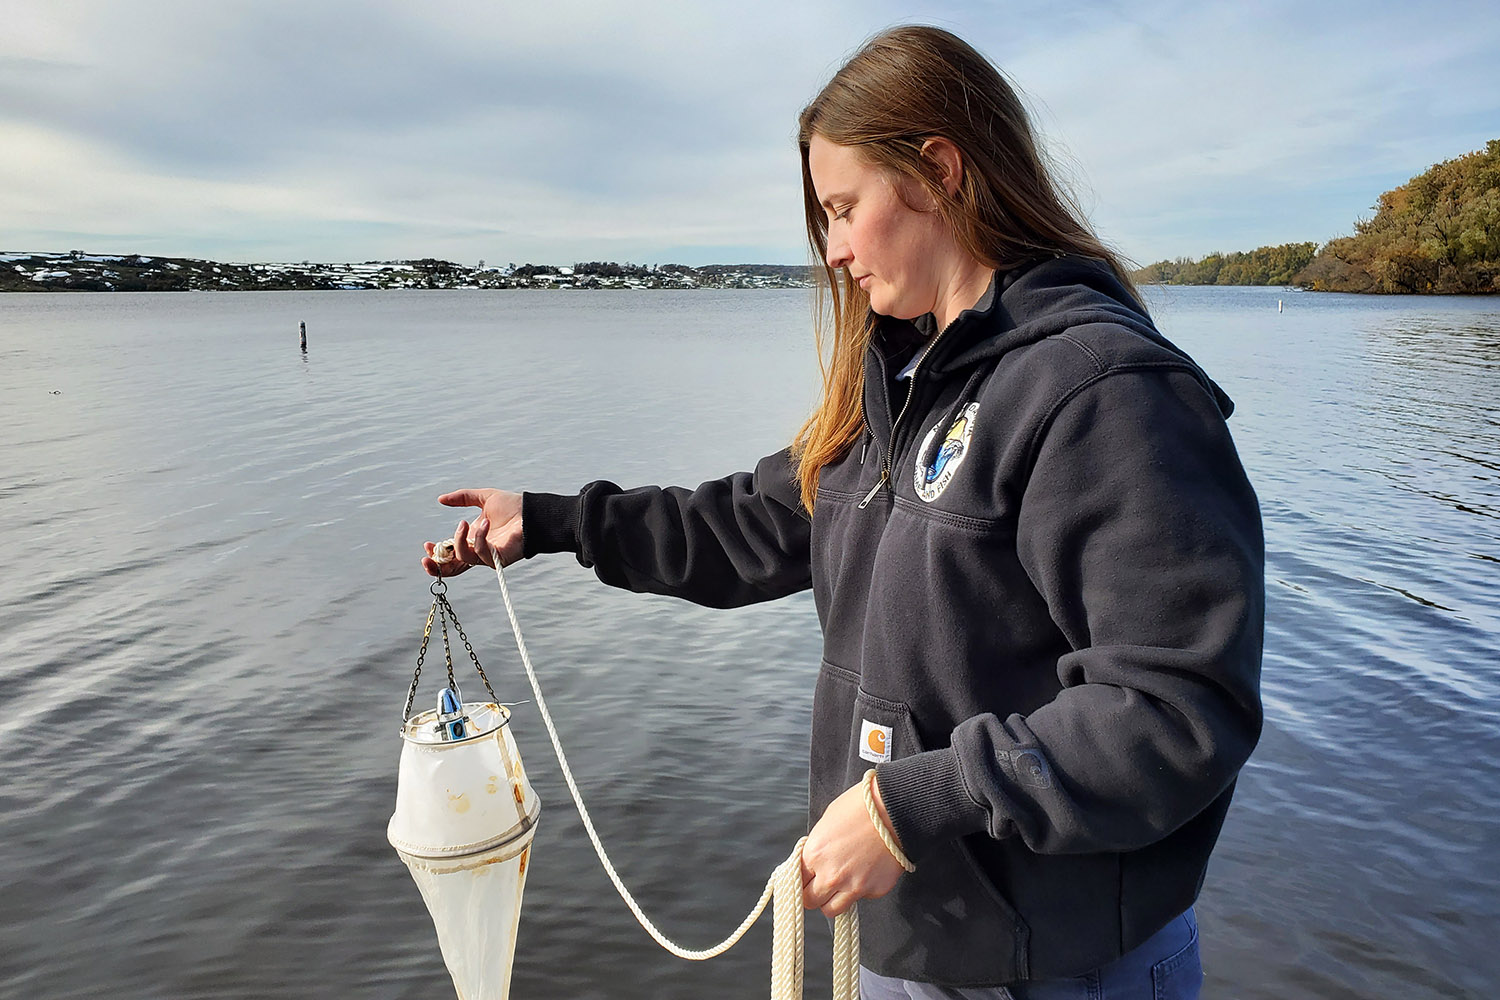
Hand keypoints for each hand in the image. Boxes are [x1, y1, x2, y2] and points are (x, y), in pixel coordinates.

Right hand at [421, 489, 523, 575]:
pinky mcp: (500, 558)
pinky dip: (479, 538)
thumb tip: (441, 499)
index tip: (428, 544)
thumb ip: (462, 498)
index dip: (436, 554)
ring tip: (465, 523)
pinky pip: (482, 554)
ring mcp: (489, 556)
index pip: (450, 555)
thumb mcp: (483, 498)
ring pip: (464, 559)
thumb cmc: (513, 506)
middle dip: (436, 566)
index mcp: (472, 540)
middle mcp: (478, 551)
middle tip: (427, 556)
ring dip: (459, 541)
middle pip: (453, 569)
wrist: (532, 511)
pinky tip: (486, 523)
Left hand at [800, 774, 905, 917]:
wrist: (895, 810)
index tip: (806, 879)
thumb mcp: (827, 822)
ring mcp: (853, 886)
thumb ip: (818, 848)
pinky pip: (860, 898)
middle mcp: (831, 875)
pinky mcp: (874, 891)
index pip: (796, 881)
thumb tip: (815, 861)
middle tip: (821, 885)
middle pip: (810, 901)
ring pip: (831, 910)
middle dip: (813, 894)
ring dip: (832, 900)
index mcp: (814, 855)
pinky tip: (867, 871)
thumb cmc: (860, 808)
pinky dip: (860, 890)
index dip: (802, 879)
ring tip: (841, 886)